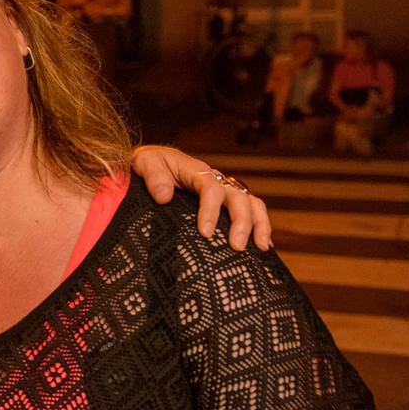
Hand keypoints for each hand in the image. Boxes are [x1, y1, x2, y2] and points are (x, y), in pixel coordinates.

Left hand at [132, 146, 271, 250]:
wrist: (152, 163)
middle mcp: (215, 180)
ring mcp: (224, 191)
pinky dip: (260, 227)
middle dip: (241, 222)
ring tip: (261, 248)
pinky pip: (251, 211)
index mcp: (196, 170)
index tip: (205, 233)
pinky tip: (264, 247)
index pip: (210, 187)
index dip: (210, 210)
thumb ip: (153, 176)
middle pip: (237, 197)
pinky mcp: (226, 203)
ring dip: (259, 224)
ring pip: (251, 203)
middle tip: (236, 246)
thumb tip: (164, 196)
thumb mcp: (144, 162)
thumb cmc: (148, 164)